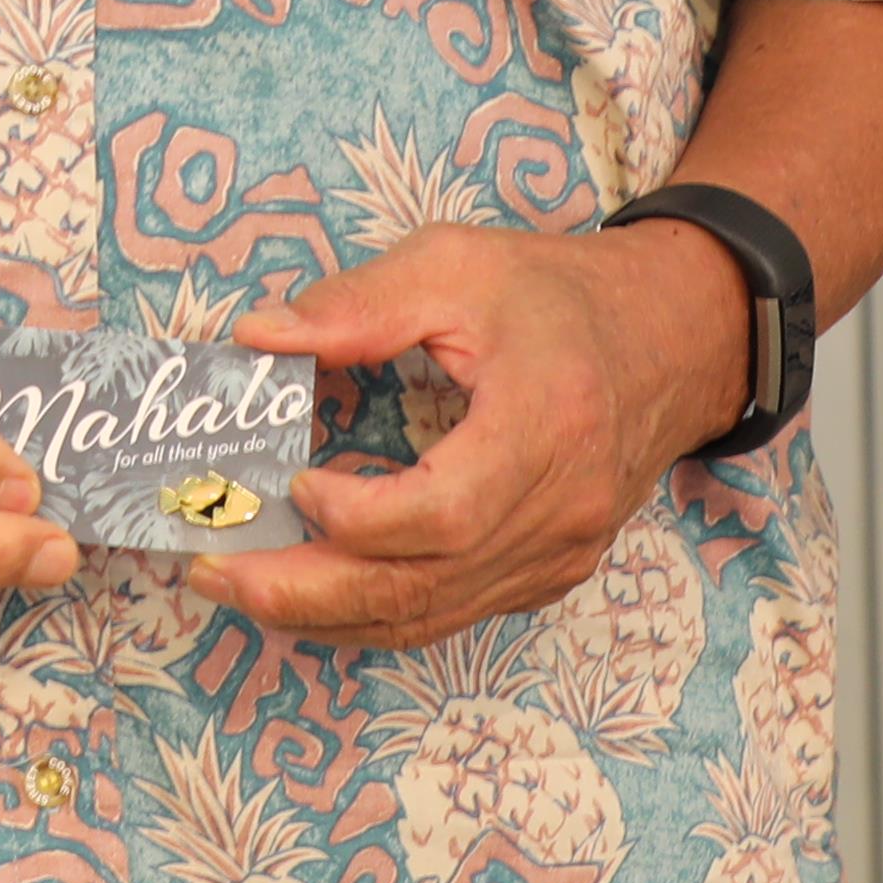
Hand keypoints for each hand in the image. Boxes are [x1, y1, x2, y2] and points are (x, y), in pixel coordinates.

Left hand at [189, 220, 732, 652]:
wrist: (670, 336)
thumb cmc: (558, 295)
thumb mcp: (457, 265)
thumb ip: (357, 305)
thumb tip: (256, 338)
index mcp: (547, 427)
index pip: (442, 512)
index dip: (354, 517)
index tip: (288, 479)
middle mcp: (561, 511)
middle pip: (422, 587)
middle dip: (305, 592)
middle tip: (211, 569)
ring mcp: (559, 556)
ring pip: (429, 617)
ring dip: (324, 614)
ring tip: (237, 586)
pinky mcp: (548, 573)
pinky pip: (449, 614)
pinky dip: (373, 612)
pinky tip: (310, 592)